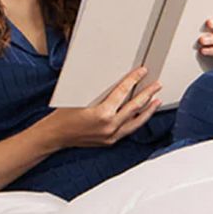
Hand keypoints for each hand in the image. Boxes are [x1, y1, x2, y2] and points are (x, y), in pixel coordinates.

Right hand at [43, 66, 163, 148]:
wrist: (55, 136)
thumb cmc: (63, 115)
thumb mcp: (81, 98)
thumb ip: (99, 92)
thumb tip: (114, 80)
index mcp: (102, 114)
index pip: (122, 92)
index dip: (133, 80)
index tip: (142, 72)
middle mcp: (109, 126)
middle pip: (134, 107)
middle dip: (147, 94)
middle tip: (157, 84)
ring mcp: (111, 136)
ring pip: (136, 122)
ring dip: (147, 110)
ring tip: (157, 101)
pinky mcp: (110, 141)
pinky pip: (128, 130)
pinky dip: (137, 121)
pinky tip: (141, 115)